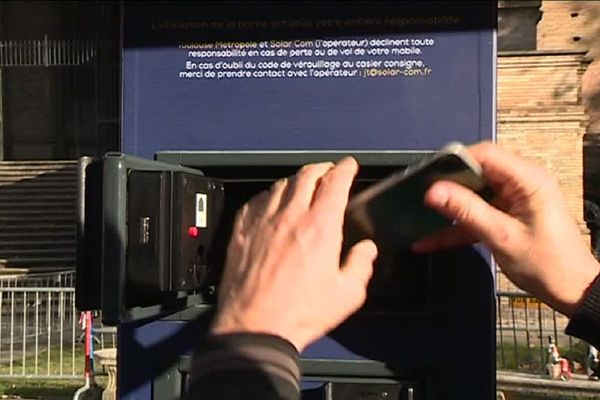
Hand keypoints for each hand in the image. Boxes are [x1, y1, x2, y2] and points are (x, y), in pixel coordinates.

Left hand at [211, 157, 377, 350]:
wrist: (254, 328)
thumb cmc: (300, 312)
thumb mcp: (347, 294)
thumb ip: (361, 265)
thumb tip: (367, 249)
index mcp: (320, 226)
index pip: (335, 182)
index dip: (345, 169)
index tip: (348, 165)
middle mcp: (290, 216)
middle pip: (306, 175)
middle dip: (321, 168)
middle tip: (327, 171)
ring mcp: (262, 221)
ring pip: (280, 185)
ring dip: (295, 180)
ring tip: (301, 185)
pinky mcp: (241, 232)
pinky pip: (256, 201)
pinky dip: (269, 196)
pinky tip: (271, 203)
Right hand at [413, 142, 599, 316]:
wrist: (572, 291)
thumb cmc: (546, 264)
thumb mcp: (502, 237)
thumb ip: (467, 211)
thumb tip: (432, 192)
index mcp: (527, 179)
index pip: (485, 155)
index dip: (454, 161)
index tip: (427, 175)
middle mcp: (520, 184)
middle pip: (476, 172)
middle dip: (446, 185)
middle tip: (416, 194)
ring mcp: (512, 201)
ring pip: (472, 195)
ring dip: (448, 208)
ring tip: (417, 214)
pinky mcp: (506, 217)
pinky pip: (476, 215)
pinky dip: (456, 227)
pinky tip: (429, 239)